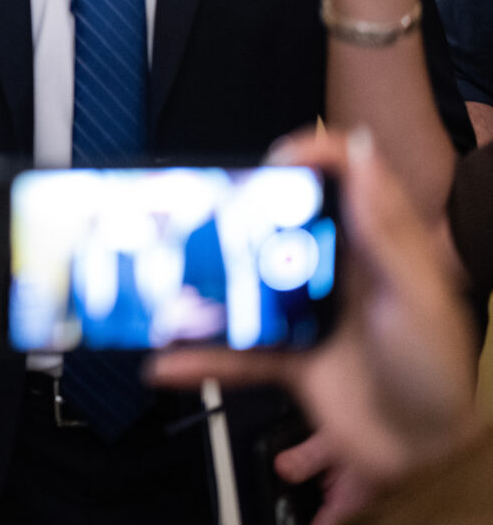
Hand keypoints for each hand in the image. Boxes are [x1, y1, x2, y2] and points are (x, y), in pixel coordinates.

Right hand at [147, 129, 482, 513]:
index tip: (274, 161)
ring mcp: (306, 315)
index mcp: (375, 246)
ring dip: (204, 288)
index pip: (345, 178)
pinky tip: (170, 361)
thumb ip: (386, 231)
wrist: (426, 451)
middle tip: (203, 210)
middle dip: (237, 215)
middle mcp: (335, 273)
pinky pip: (234, 353)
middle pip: (279, 226)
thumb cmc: (440, 372)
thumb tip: (363, 156)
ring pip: (244, 288)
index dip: (311, 157)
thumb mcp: (420, 297)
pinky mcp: (287, 358)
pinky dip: (200, 360)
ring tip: (167, 279)